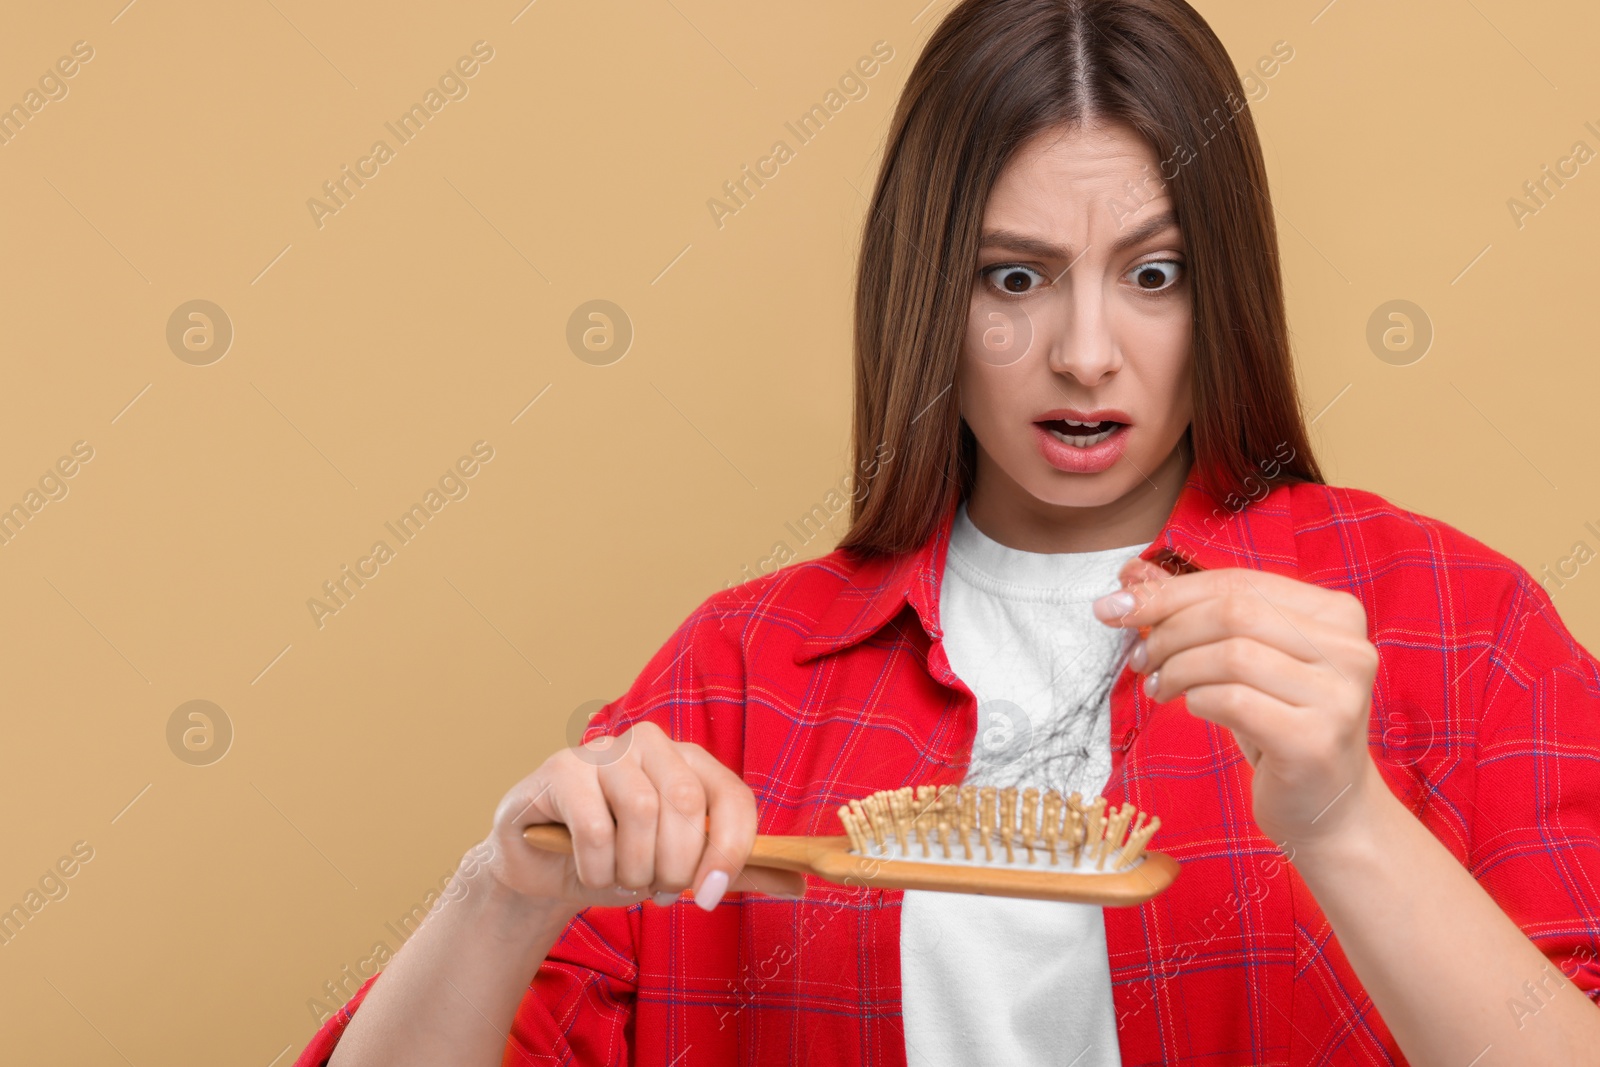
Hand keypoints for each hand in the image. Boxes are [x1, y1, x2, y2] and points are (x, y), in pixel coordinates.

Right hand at [482, 720, 805, 917]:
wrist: (544, 868)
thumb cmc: (619, 859)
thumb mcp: (682, 868)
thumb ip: (735, 870)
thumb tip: (801, 883)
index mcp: (691, 761)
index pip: (733, 797)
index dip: (730, 852)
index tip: (710, 897)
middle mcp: (652, 743)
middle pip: (687, 805)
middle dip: (674, 866)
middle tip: (655, 889)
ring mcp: (605, 749)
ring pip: (641, 814)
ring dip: (633, 870)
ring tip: (621, 879)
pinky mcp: (562, 768)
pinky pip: (595, 827)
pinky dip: (596, 867)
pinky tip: (587, 871)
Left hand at [1093, 558, 1383, 850]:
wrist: (1330, 809)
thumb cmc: (1280, 724)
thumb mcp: (1246, 660)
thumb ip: (1198, 613)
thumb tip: (1131, 578)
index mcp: (1337, 613)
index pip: (1240, 583)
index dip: (1171, 591)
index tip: (1116, 606)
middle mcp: (1349, 648)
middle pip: (1233, 614)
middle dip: (1169, 631)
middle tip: (1140, 658)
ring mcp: (1338, 696)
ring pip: (1231, 656)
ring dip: (1177, 669)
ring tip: (1158, 687)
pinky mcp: (1314, 741)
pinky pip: (1233, 701)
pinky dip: (1198, 700)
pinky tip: (1193, 708)